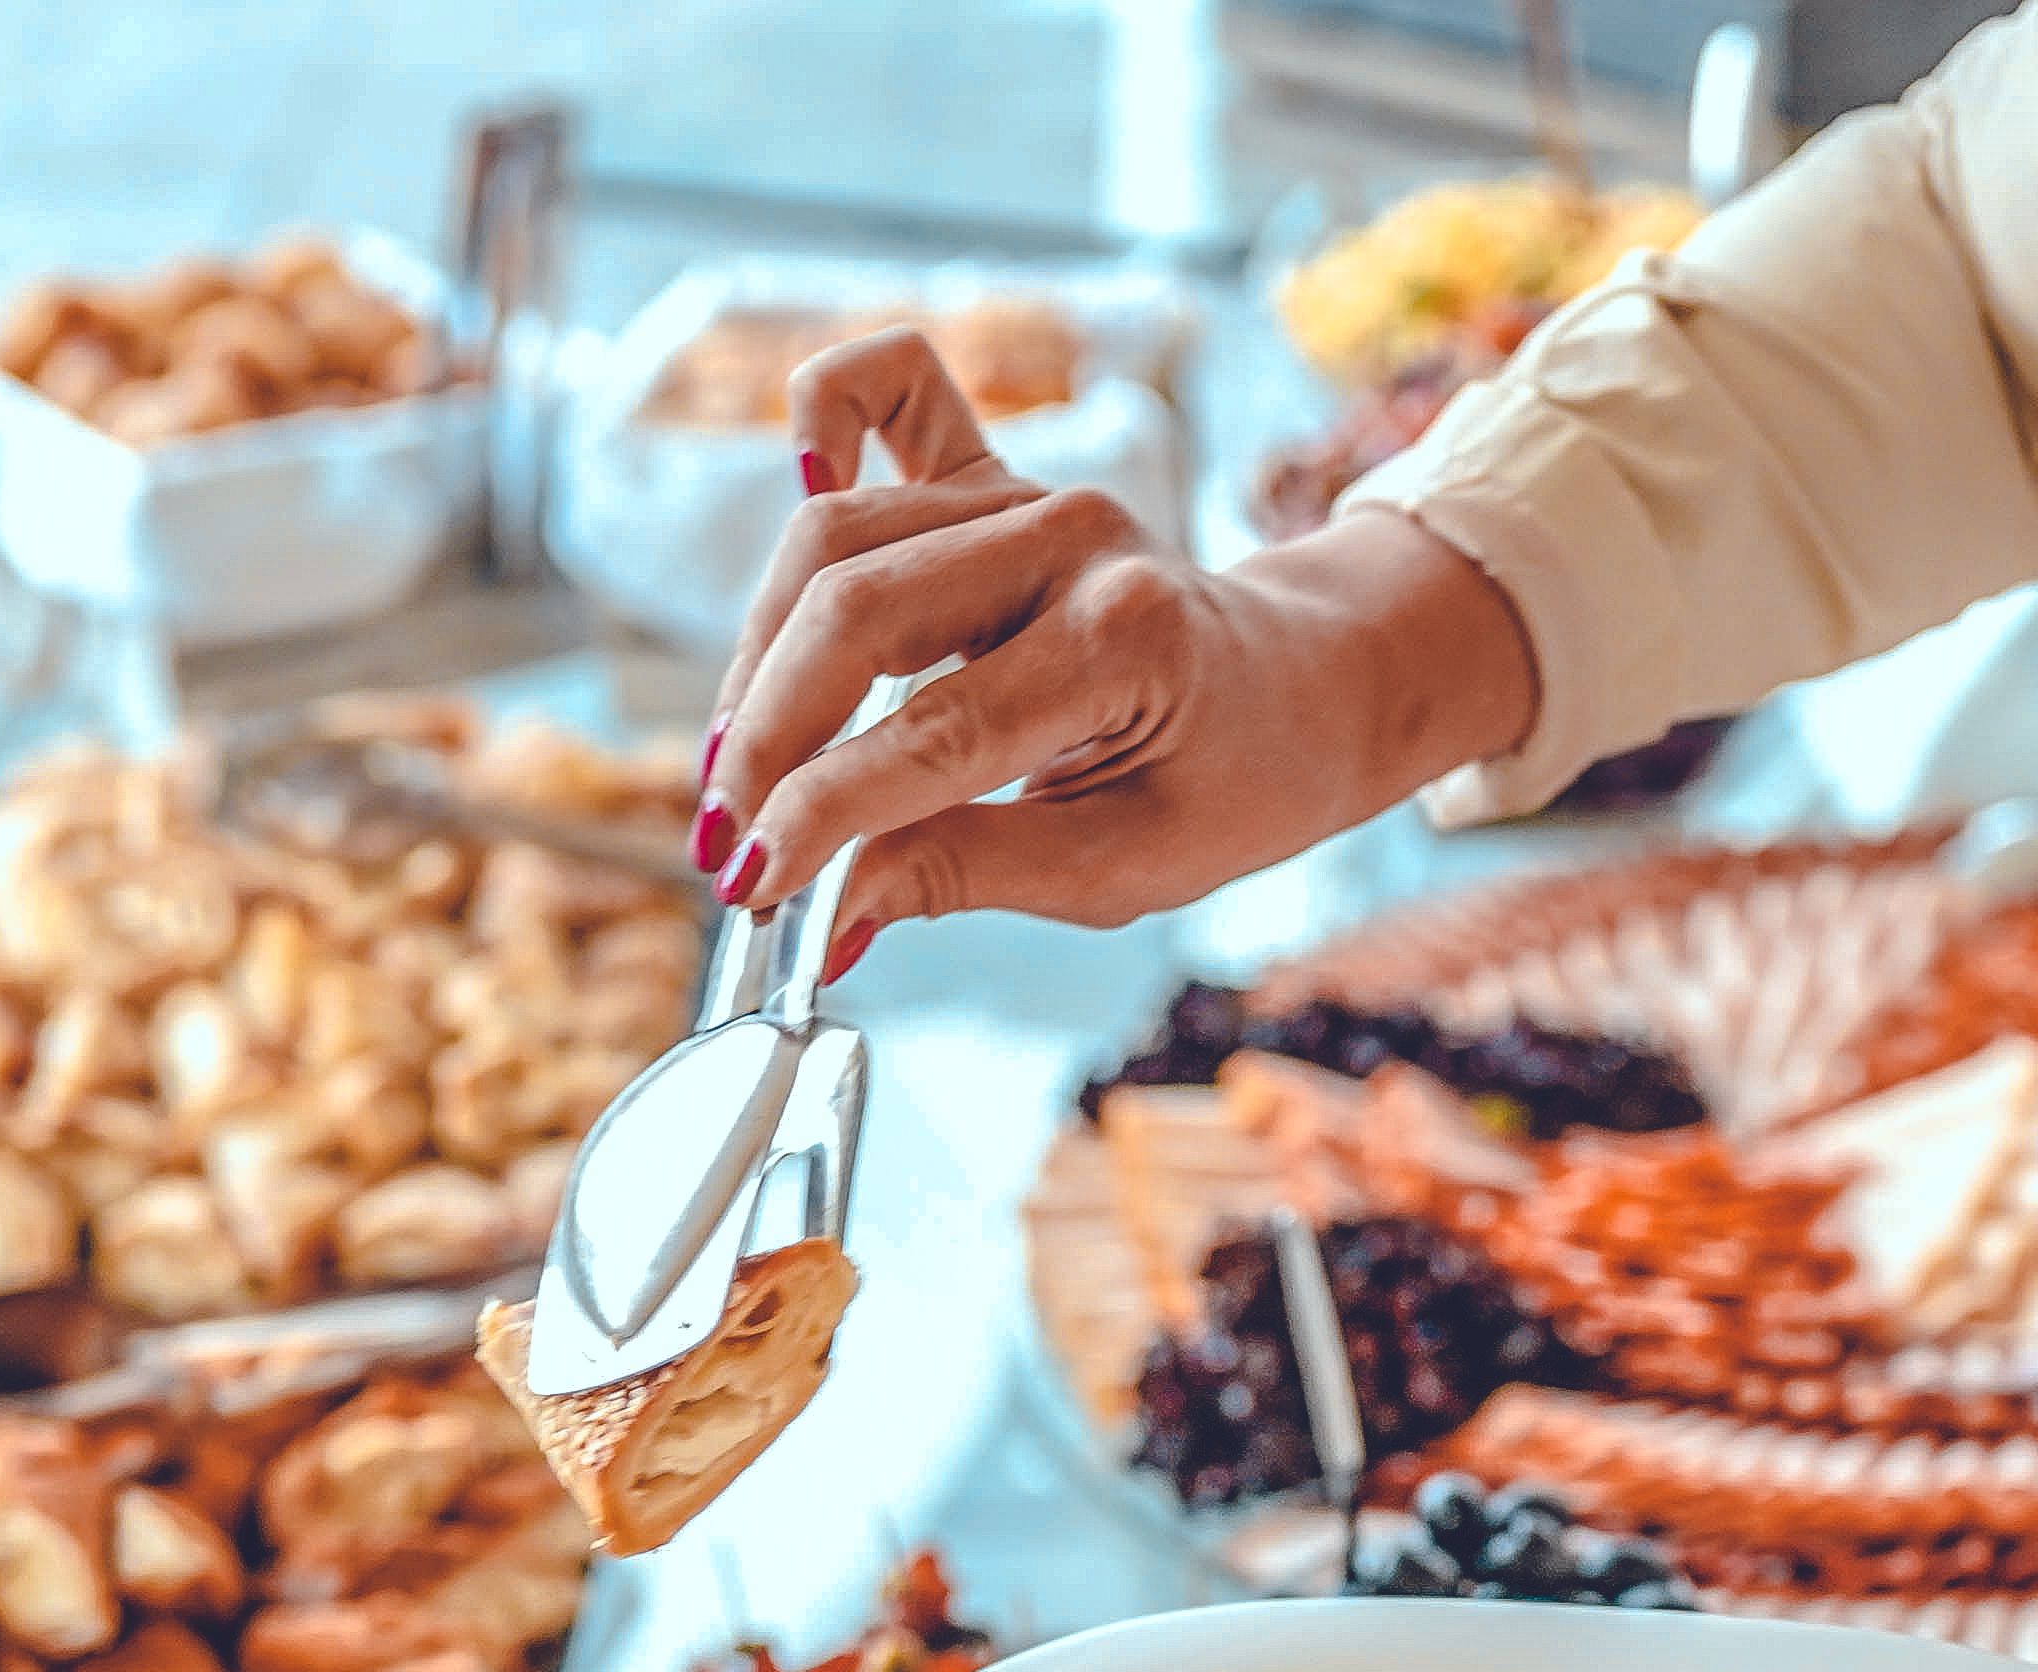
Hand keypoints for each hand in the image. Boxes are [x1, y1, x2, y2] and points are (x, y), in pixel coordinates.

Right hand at [697, 327, 1539, 946]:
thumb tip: (826, 917)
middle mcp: (1072, 536)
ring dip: (760, 651)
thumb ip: (971, 873)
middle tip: (727, 848)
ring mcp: (1032, 489)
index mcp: (1126, 638)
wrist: (1310, 686)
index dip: (822, 814)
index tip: (755, 890)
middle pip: (856, 607)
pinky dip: (826, 411)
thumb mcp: (1128, 866)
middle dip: (769, 739)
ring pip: (838, 534)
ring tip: (738, 766)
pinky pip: (899, 388)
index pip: (932, 729)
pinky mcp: (1001, 471)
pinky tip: (797, 472)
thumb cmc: (1234, 783)